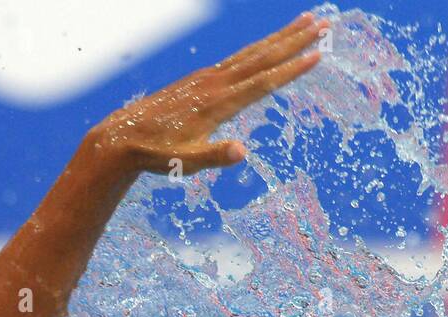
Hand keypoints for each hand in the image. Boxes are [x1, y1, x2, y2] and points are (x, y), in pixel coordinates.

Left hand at [87, 12, 327, 176]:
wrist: (124, 136)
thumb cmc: (157, 154)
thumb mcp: (186, 162)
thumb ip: (214, 156)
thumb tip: (242, 152)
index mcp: (217, 103)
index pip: (263, 83)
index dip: (291, 69)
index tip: (317, 55)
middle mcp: (215, 83)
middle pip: (262, 57)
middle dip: (294, 41)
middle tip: (323, 24)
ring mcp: (207, 78)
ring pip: (251, 53)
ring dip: (280, 37)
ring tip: (305, 23)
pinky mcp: (200, 79)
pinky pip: (238, 58)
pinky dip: (258, 49)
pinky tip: (267, 47)